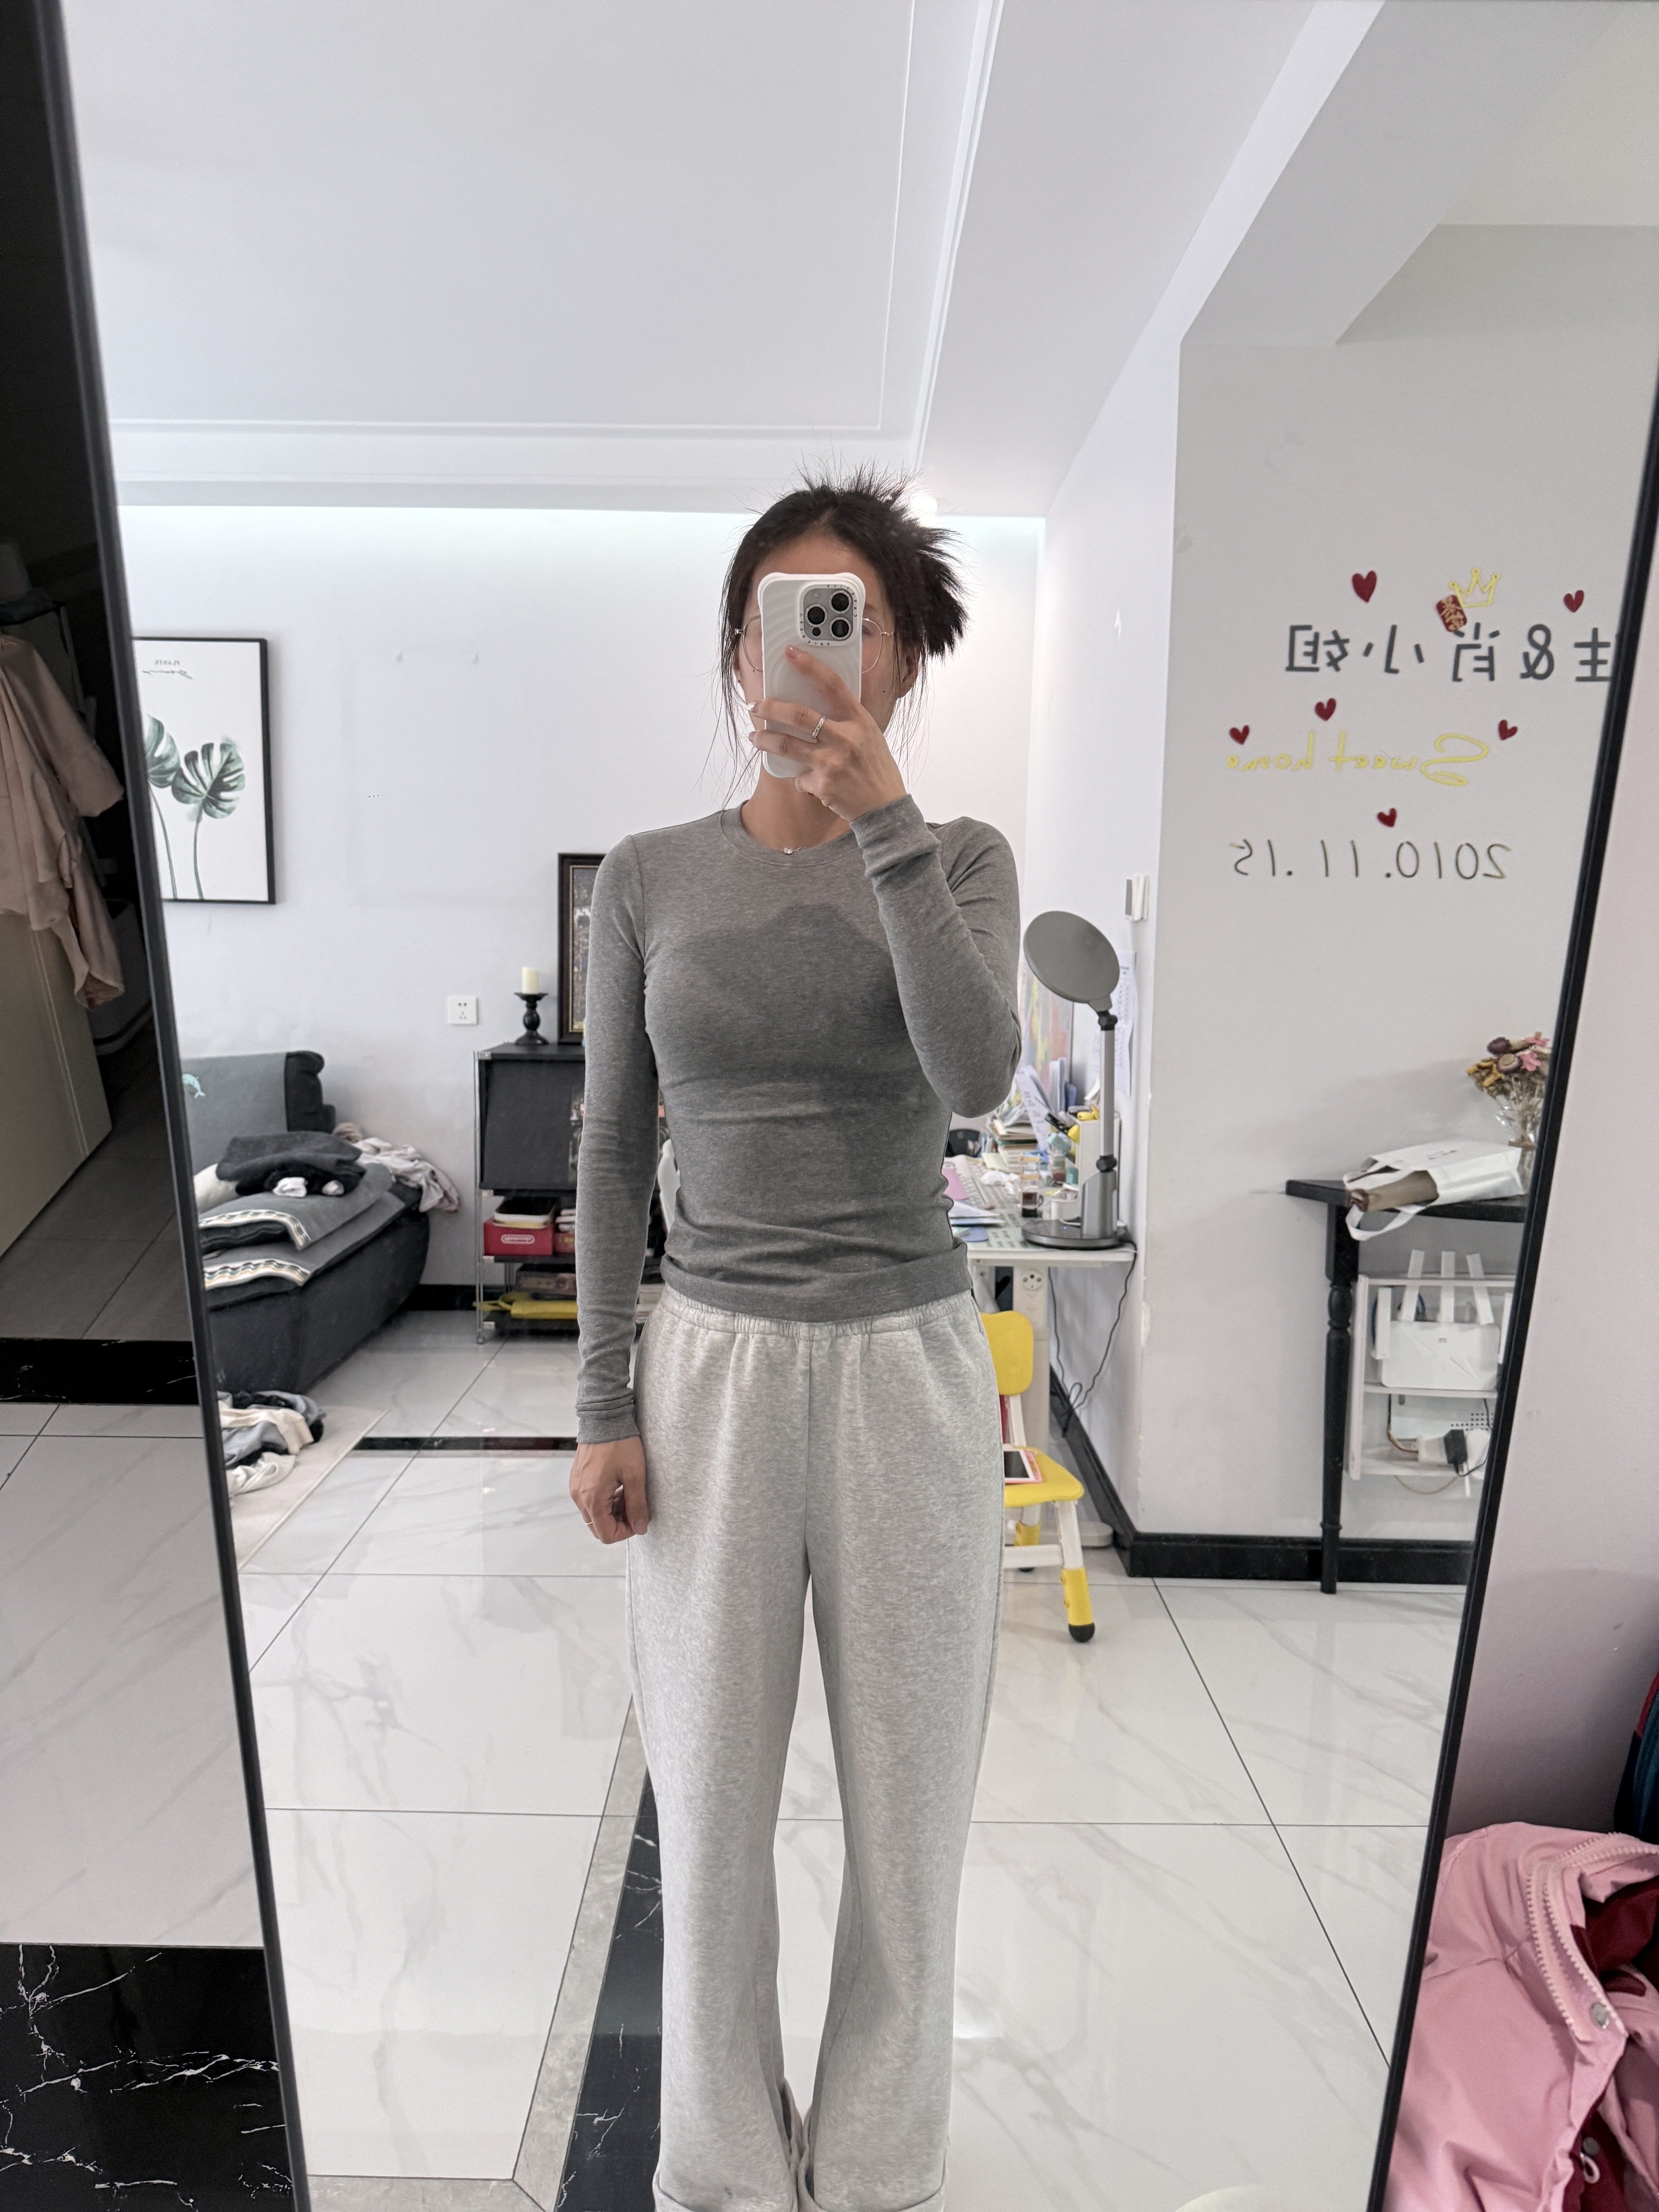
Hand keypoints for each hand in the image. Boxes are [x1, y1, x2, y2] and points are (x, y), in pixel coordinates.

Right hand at [570, 1436, 647, 1542]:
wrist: (604, 1418)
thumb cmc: (620, 1443)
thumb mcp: (635, 1475)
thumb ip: (637, 1505)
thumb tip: (640, 1528)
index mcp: (592, 1498)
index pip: (606, 1534)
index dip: (626, 1532)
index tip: (639, 1519)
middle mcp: (579, 1496)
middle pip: (597, 1527)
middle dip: (618, 1523)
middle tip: (635, 1508)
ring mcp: (576, 1488)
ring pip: (593, 1515)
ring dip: (612, 1513)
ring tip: (628, 1495)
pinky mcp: (577, 1480)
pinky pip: (589, 1501)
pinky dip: (604, 1502)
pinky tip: (618, 1488)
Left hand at [751, 647, 907, 822]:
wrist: (884, 807)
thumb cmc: (876, 769)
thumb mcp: (869, 737)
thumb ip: (846, 722)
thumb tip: (814, 709)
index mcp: (859, 721)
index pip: (832, 685)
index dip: (809, 666)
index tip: (790, 653)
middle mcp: (846, 738)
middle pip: (799, 715)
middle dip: (771, 708)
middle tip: (756, 706)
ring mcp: (832, 762)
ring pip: (787, 745)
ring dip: (766, 740)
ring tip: (756, 737)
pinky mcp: (822, 784)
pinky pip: (799, 778)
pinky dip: (801, 780)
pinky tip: (811, 782)